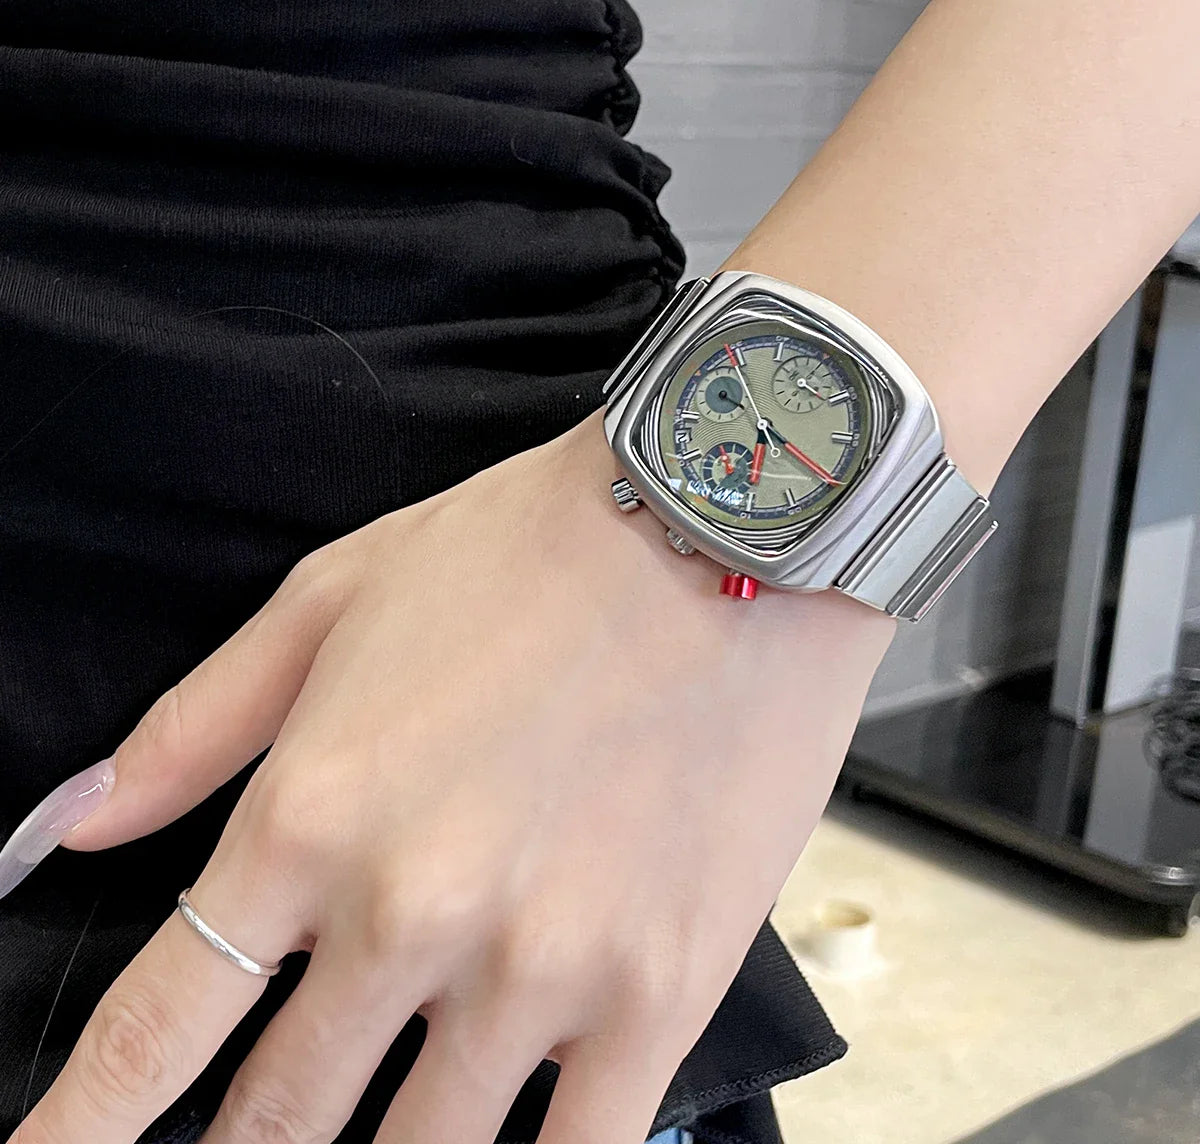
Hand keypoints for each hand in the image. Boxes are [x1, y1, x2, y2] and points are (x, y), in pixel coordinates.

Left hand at [8, 411, 892, 1143]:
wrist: (725, 532)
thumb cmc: (535, 550)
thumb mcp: (333, 596)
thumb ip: (194, 726)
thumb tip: (80, 826)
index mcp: (311, 817)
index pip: (157, 1034)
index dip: (81, 1129)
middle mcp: (412, 915)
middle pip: (275, 1121)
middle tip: (244, 1141)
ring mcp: (541, 971)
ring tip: (369, 1133)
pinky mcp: (660, 992)